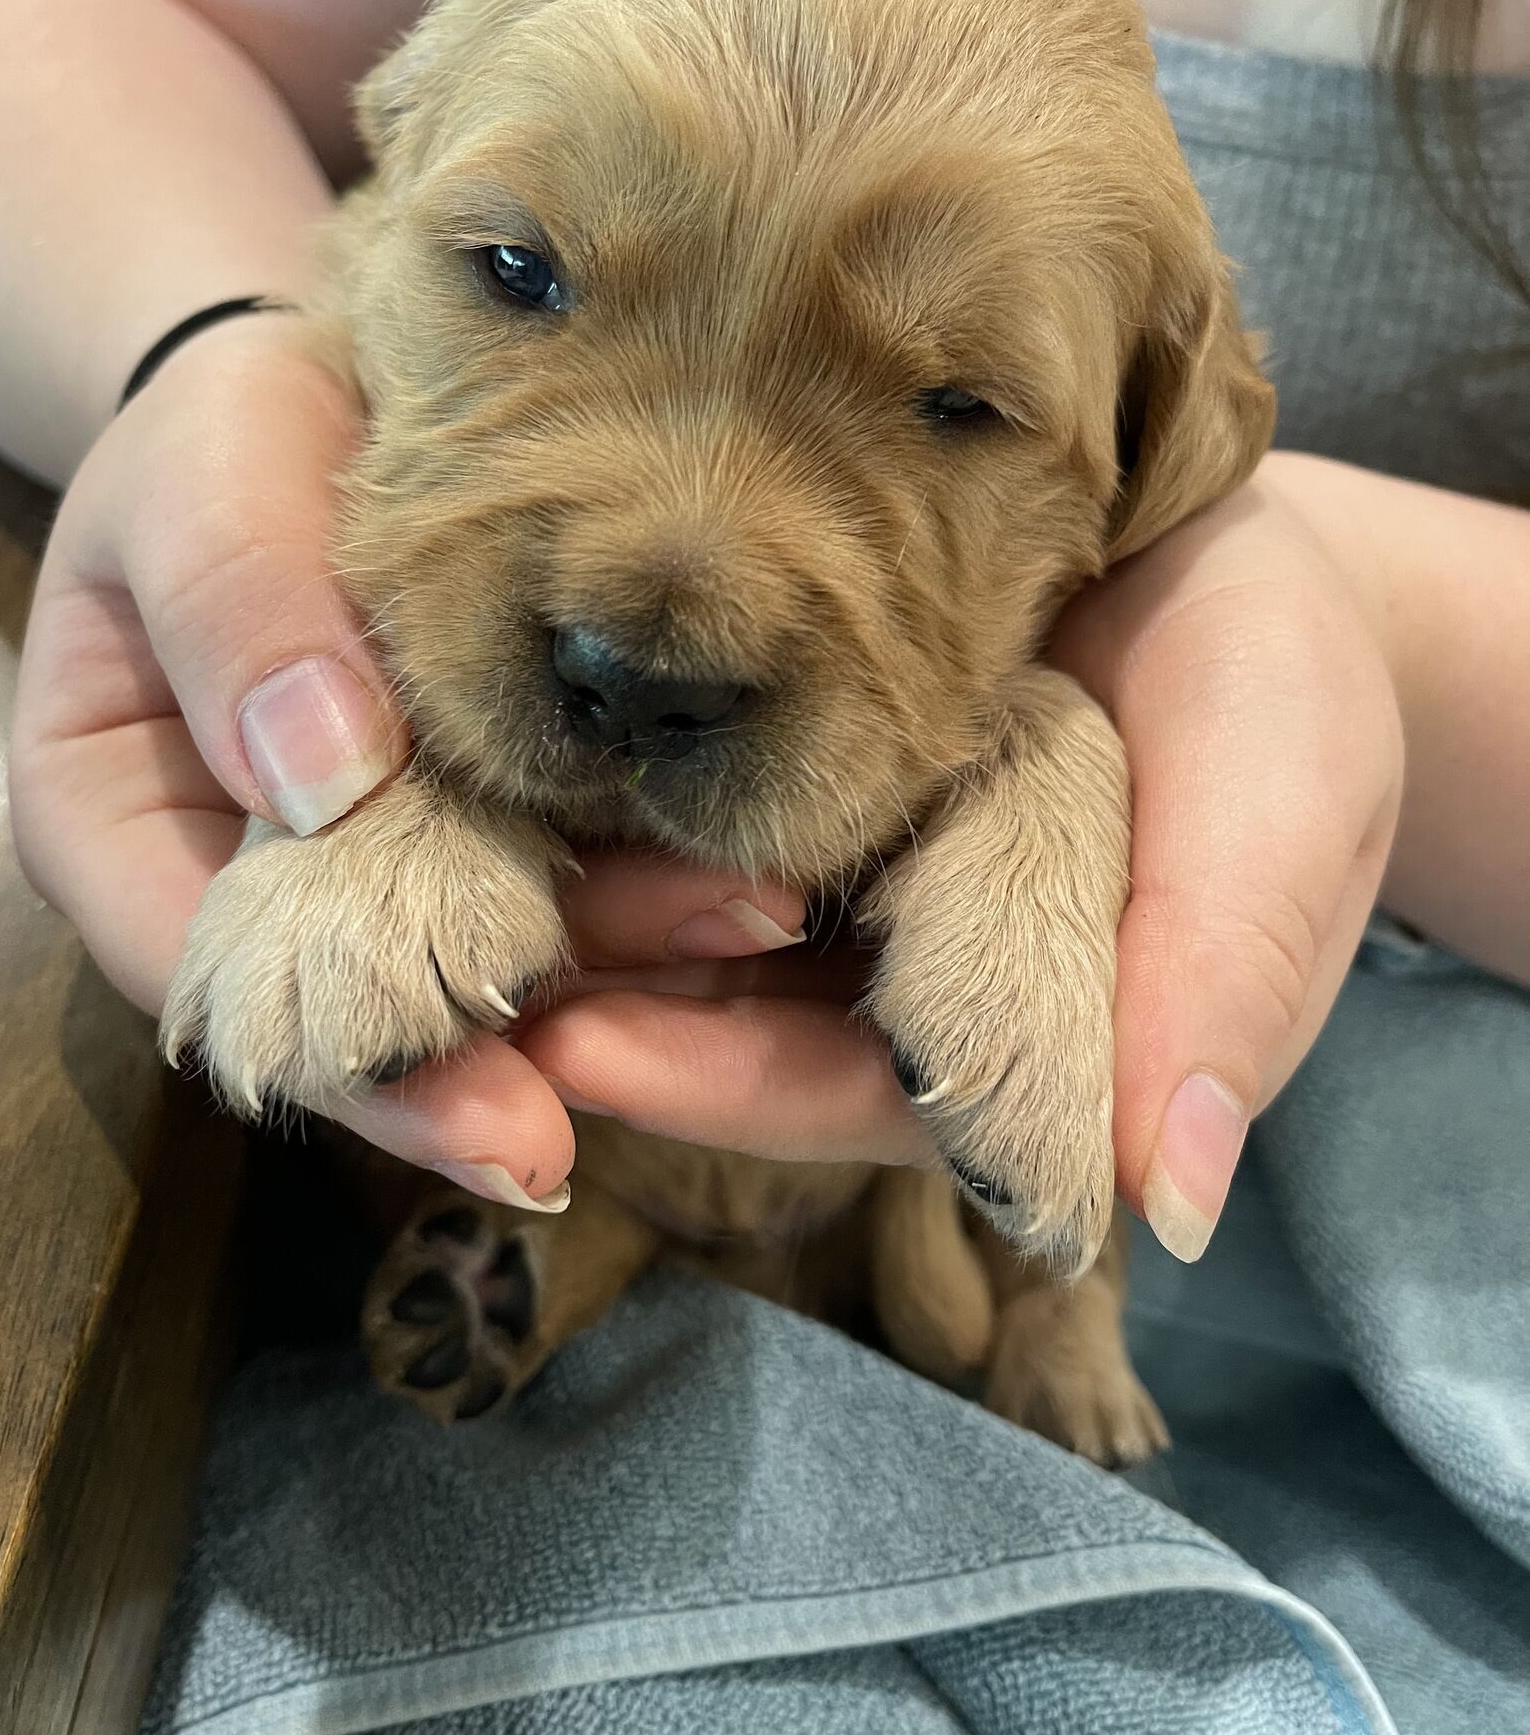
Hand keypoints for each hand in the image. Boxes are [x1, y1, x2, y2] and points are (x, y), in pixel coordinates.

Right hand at [9, 313, 804, 1200]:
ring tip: (753, 926)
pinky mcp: (494, 827)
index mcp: (121, 824)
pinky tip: (756, 885)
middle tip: (640, 1094)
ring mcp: (383, 866)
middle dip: (503, 1053)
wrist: (326, 388)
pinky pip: (567, 881)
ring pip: (490, 959)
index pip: (213, 982)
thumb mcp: (206, 473)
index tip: (481, 1110)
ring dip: (618, 970)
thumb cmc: (225, 429)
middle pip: (369, 1008)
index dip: (349, 1067)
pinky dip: (656, 889)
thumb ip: (239, 606)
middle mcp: (252, 879)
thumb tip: (321, 779)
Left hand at [520, 460, 1405, 1260]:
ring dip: (586, 915)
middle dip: (612, 1005)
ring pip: (698, 931)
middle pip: (744, 1026)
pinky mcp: (804, 779)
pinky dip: (614, 810)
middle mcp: (905, 976)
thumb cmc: (1279, 684)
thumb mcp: (1275, 811)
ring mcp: (846, 875)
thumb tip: (1158, 1195)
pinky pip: (697, 813)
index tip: (589, 1057)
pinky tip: (516, 778)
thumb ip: (1222, 981)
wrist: (1223, 540)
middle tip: (463, 970)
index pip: (866, 1097)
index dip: (733, 1088)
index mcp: (1018, 1031)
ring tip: (454, 877)